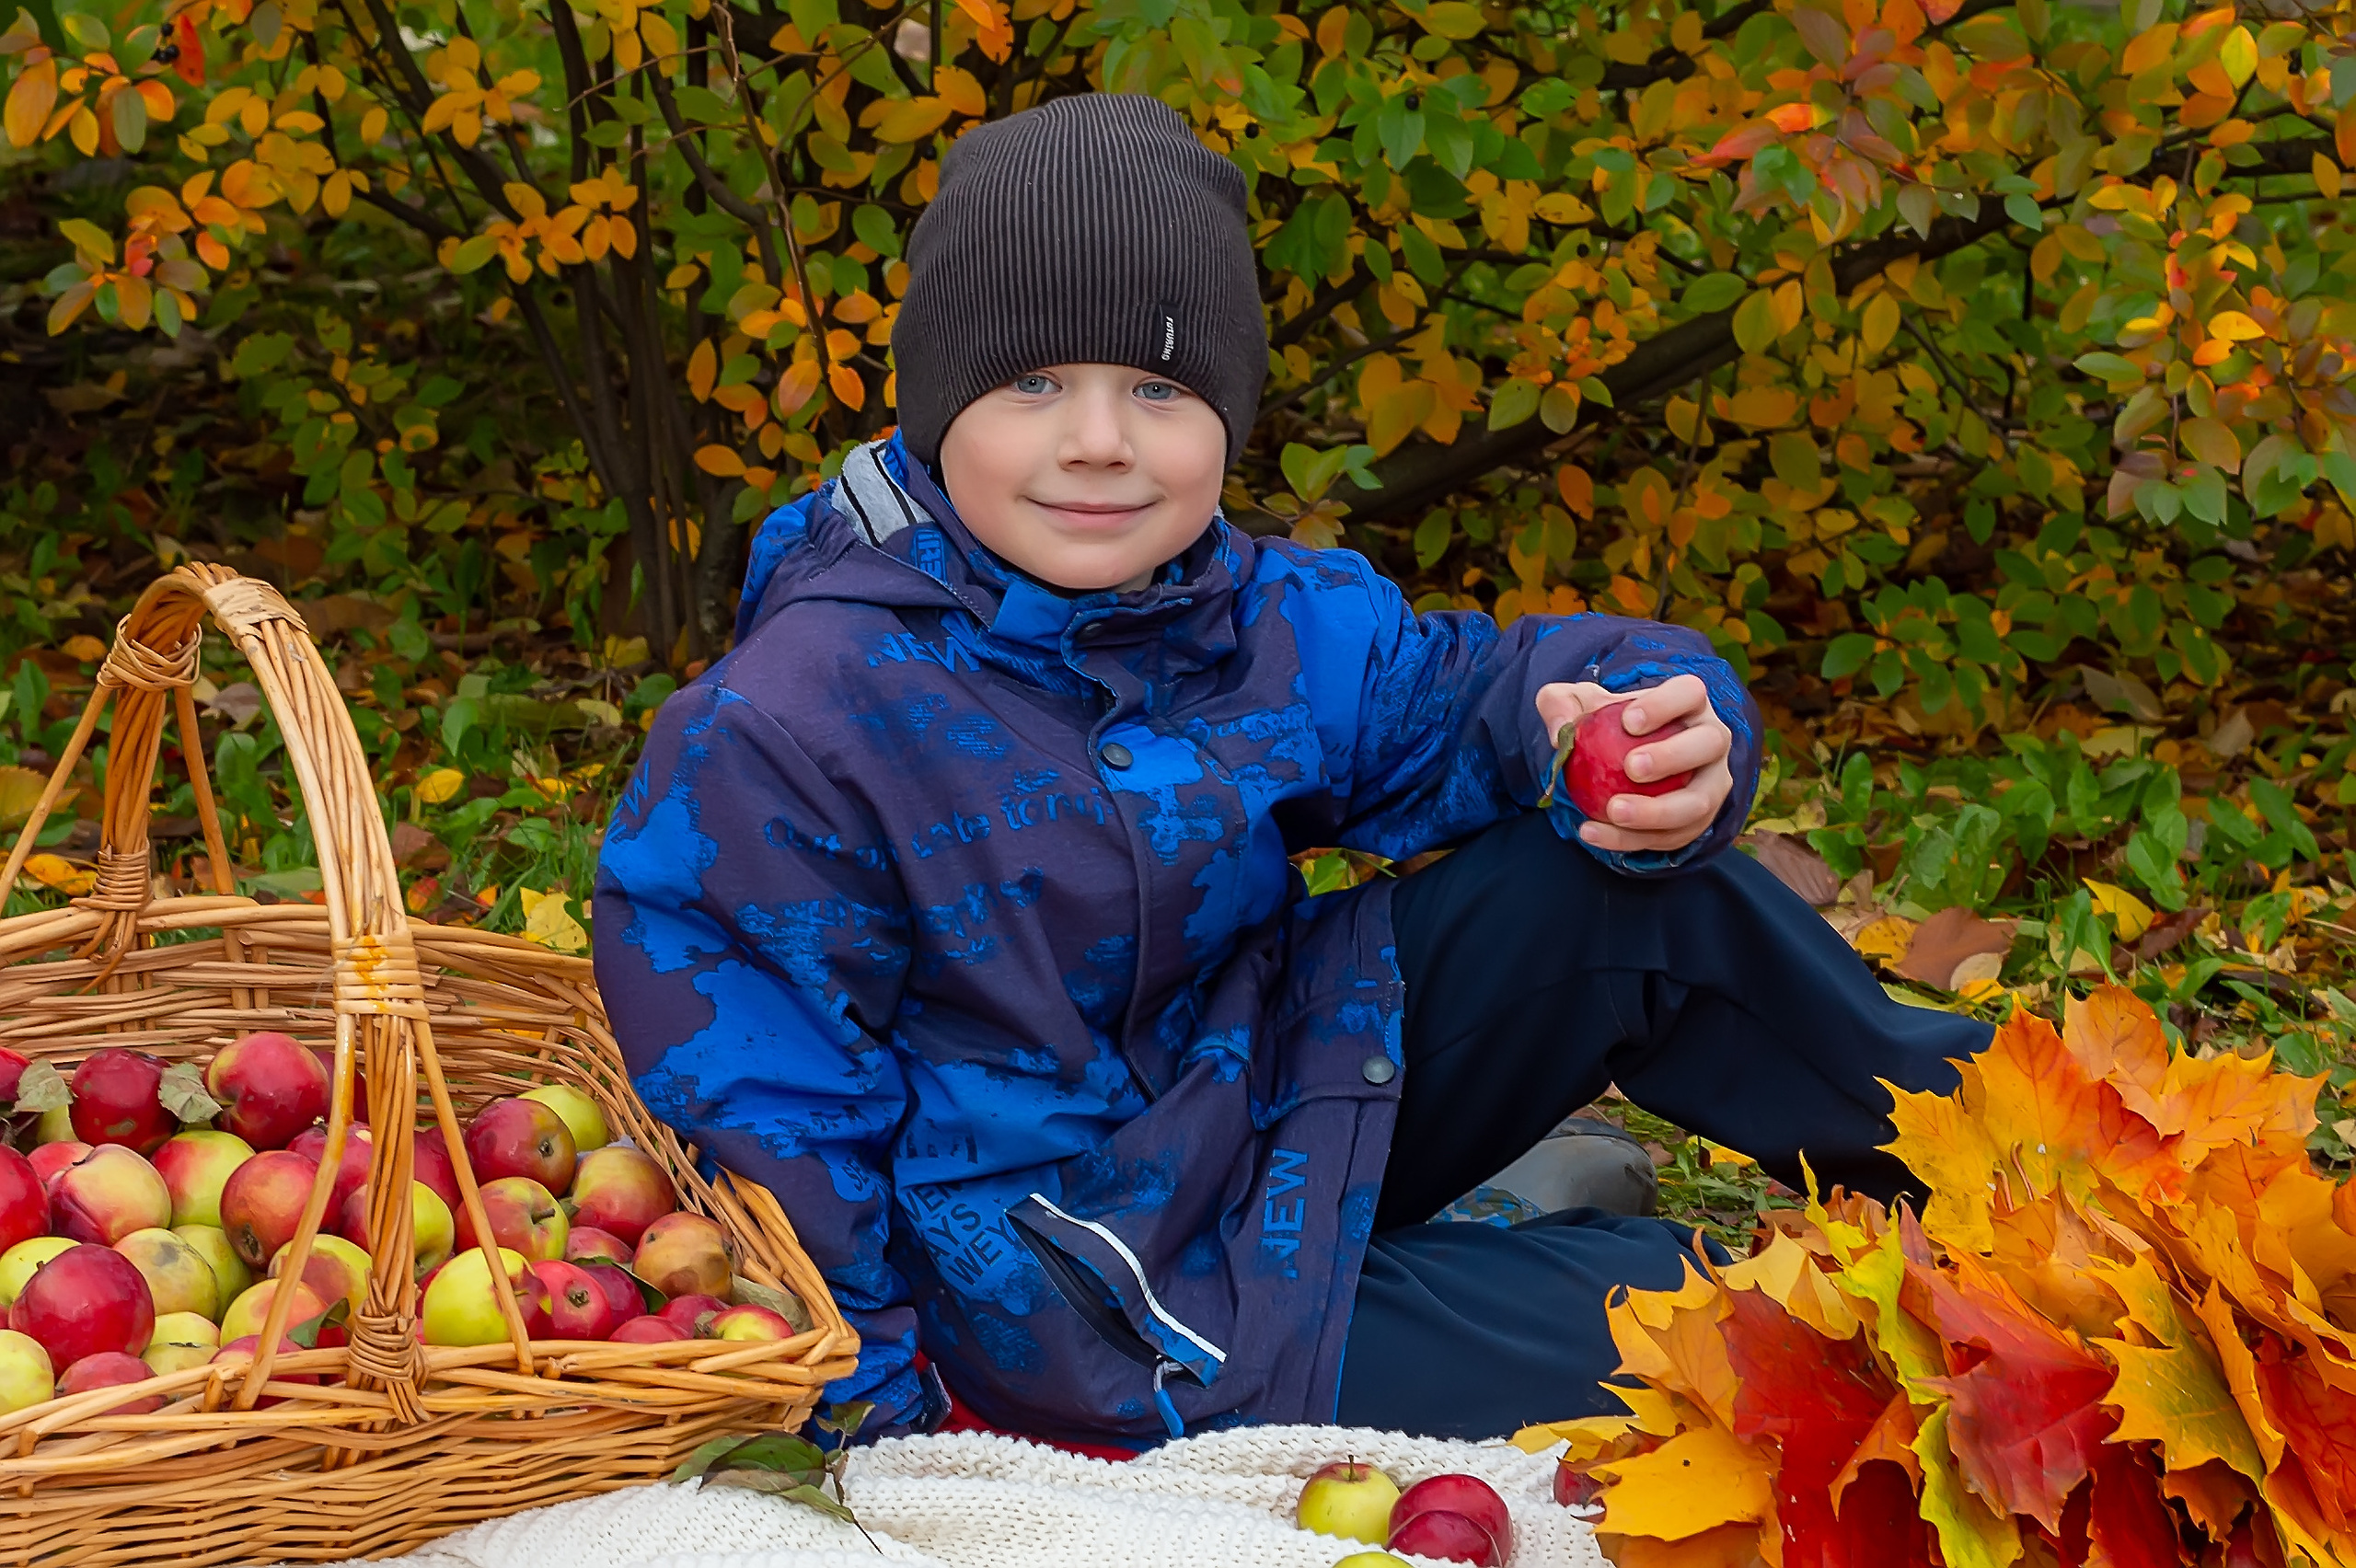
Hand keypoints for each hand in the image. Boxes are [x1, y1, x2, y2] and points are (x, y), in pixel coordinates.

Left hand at [1534, 674, 1734, 852]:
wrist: (1619, 764)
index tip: (1628, 722)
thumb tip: (1558, 732)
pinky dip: (1635, 839)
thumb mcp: (1575, 706)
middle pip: (1709, 744)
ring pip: (1699, 801)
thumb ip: (1558, 705)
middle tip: (1632, 768)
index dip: (1665, 705)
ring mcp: (1711, 782)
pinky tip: (1596, 833)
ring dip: (1658, 811)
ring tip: (1613, 811)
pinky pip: (1674, 835)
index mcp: (1689, 702)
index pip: (1689, 693)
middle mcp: (1711, 739)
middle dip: (1673, 757)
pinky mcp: (1698, 821)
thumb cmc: (1605, 726)